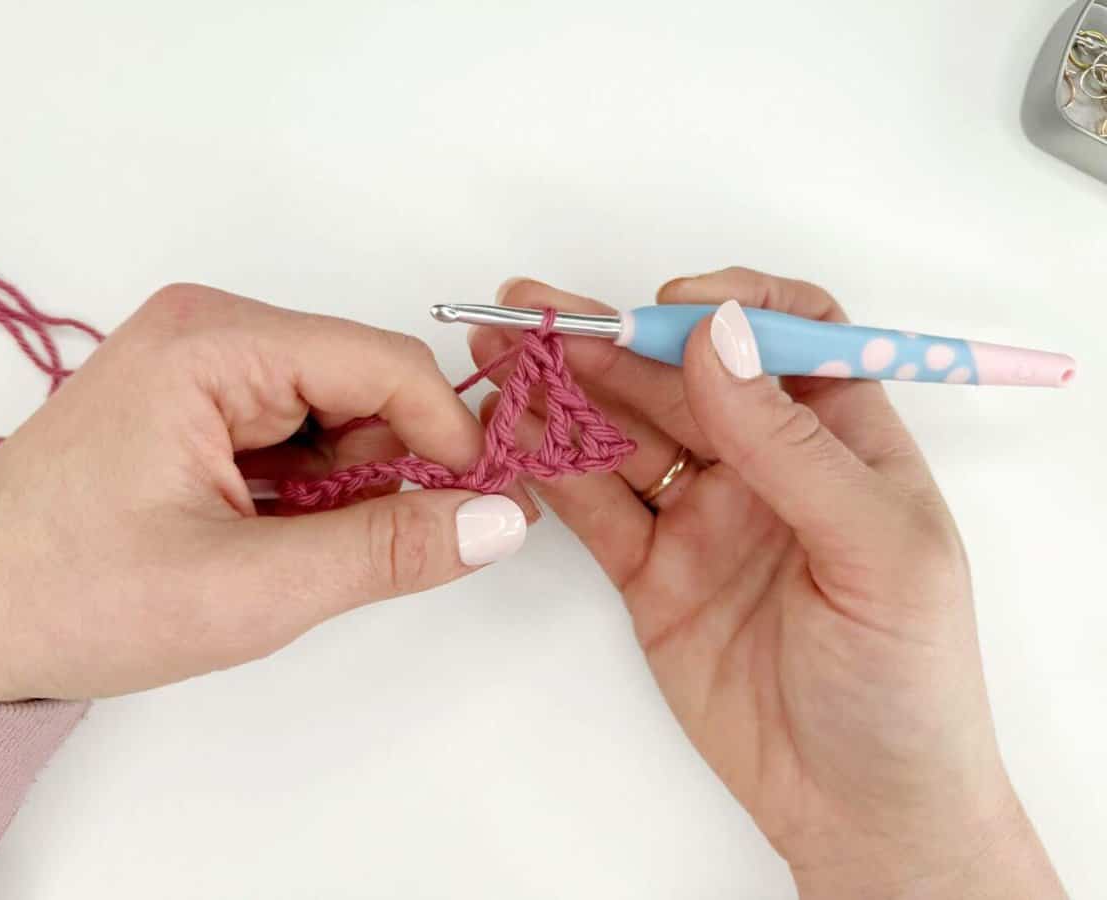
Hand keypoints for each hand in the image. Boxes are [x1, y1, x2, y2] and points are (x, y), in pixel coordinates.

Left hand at [0, 284, 531, 701]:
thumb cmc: (72, 598)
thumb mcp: (250, 588)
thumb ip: (387, 550)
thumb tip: (500, 519)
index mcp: (214, 344)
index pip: (386, 365)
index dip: (448, 438)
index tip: (480, 513)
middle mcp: (211, 333)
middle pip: (366, 385)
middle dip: (389, 470)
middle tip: (366, 552)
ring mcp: (202, 367)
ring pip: (338, 415)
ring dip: (347, 488)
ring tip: (289, 554)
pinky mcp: (198, 405)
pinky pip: (300, 434)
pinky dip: (313, 491)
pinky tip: (270, 538)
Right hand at [470, 270, 1064, 898]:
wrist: (857, 808)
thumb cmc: (906, 683)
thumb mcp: (880, 553)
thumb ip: (793, 447)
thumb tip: (721, 337)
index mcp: (841, 441)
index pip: (788, 335)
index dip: (731, 307)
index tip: (672, 308)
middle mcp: (764, 465)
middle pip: (678, 376)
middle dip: (607, 340)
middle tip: (535, 317)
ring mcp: (702, 515)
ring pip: (623, 432)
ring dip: (563, 391)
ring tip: (502, 356)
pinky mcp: (650, 571)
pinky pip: (594, 504)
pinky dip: (550, 466)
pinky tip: (512, 431)